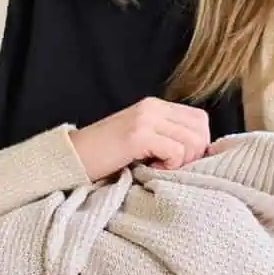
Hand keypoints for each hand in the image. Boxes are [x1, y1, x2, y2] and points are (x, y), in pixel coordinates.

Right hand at [67, 97, 211, 179]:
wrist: (72, 158)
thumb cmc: (105, 156)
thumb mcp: (141, 139)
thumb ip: (166, 136)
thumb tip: (200, 151)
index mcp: (154, 106)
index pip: (200, 119)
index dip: (197, 143)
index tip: (178, 161)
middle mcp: (152, 107)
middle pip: (201, 128)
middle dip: (193, 154)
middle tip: (170, 166)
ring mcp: (145, 119)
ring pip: (193, 140)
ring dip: (181, 161)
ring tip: (158, 167)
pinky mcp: (138, 135)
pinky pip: (176, 151)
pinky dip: (169, 165)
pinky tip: (150, 168)